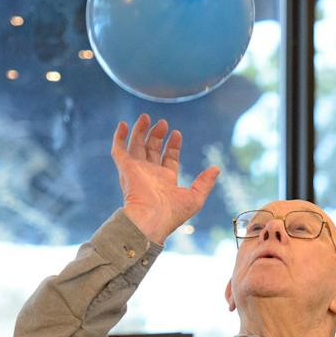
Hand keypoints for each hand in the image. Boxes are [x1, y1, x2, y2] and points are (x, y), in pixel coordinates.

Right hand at [111, 114, 219, 244]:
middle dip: (157, 135)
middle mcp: (150, 174)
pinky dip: (119, 137)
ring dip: (140, 131)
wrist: (151, 218)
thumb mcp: (195, 197)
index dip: (173, 145)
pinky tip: (122, 124)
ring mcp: (137, 171)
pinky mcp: (126, 168)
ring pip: (136, 146)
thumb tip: (216, 169)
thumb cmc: (173, 213)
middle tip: (164, 123)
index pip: (168, 158)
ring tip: (146, 117)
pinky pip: (118, 150)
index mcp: (166, 181)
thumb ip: (205, 182)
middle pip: (152, 150)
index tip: (177, 133)